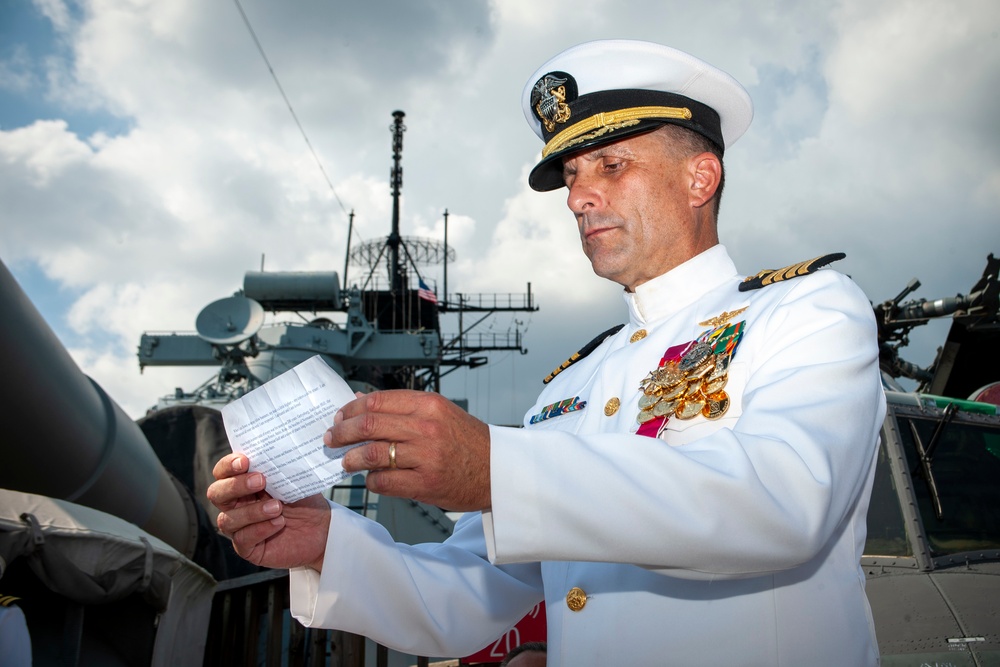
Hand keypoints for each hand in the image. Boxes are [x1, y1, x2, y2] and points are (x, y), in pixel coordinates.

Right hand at [207, 453, 329, 571]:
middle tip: (260, 480)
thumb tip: (270, 453)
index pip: (222, 472)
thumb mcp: (291, 480)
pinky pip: (242, 539)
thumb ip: (276, 468)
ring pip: (227, 519)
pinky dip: (260, 529)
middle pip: (216, 494)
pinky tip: (278, 523)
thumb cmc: (303, 501)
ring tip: (277, 507)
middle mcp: (236, 505)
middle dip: (236, 486)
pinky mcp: (248, 547)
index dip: (228, 466)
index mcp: (242, 484)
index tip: (244, 461)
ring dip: (252, 511)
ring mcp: (239, 527)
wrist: (321, 528)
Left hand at [325, 390, 491, 511]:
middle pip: (369, 425)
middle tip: (331, 438)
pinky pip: (384, 482)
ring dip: (351, 458)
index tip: (339, 417)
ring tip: (346, 461)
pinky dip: (371, 481)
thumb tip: (360, 400)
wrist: (498, 471)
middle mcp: (426, 428)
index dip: (351, 409)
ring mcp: (426, 457)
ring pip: (372, 454)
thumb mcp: (439, 413)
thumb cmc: (468, 441)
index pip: (377, 401)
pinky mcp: (425, 484)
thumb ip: (401, 407)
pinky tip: (372, 479)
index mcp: (428, 405)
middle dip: (342, 432)